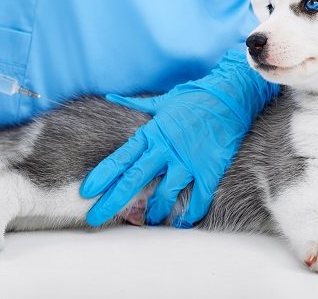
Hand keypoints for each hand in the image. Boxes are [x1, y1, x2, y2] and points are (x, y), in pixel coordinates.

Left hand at [80, 50, 279, 227]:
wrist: (230, 95)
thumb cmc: (195, 96)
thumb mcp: (162, 100)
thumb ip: (136, 104)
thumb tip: (112, 97)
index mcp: (152, 133)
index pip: (121, 158)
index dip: (102, 176)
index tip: (87, 192)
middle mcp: (166, 149)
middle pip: (134, 180)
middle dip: (113, 201)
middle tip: (97, 218)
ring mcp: (189, 160)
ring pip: (165, 194)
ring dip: (154, 210)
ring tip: (148, 220)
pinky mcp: (210, 168)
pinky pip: (199, 197)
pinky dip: (191, 213)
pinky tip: (182, 222)